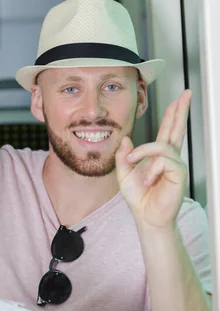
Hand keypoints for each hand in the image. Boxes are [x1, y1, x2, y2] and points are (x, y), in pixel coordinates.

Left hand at [115, 90, 190, 228]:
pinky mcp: (178, 173)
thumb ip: (123, 156)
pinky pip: (163, 161)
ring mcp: (175, 164)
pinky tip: (148, 180)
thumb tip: (126, 139)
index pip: (167, 130)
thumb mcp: (123, 173)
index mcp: (157, 155)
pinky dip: (151, 169)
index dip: (173, 114)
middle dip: (180, 111)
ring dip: (143, 152)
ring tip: (134, 163)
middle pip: (176, 129)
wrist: (145, 216)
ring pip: (162, 146)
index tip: (178, 99)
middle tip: (186, 94)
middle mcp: (169, 157)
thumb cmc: (138, 196)